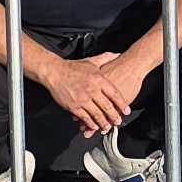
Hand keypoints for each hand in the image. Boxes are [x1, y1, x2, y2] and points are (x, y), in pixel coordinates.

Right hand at [35, 49, 149, 136]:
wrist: (55, 72)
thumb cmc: (73, 67)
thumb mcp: (92, 61)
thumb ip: (106, 58)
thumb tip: (117, 54)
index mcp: (99, 79)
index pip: (114, 94)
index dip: (122, 103)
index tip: (127, 110)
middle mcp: (92, 90)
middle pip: (107, 106)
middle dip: (114, 116)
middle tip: (118, 121)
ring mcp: (83, 99)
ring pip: (97, 114)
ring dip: (103, 123)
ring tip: (107, 127)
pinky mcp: (73, 106)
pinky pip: (84, 117)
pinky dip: (90, 123)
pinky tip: (94, 126)